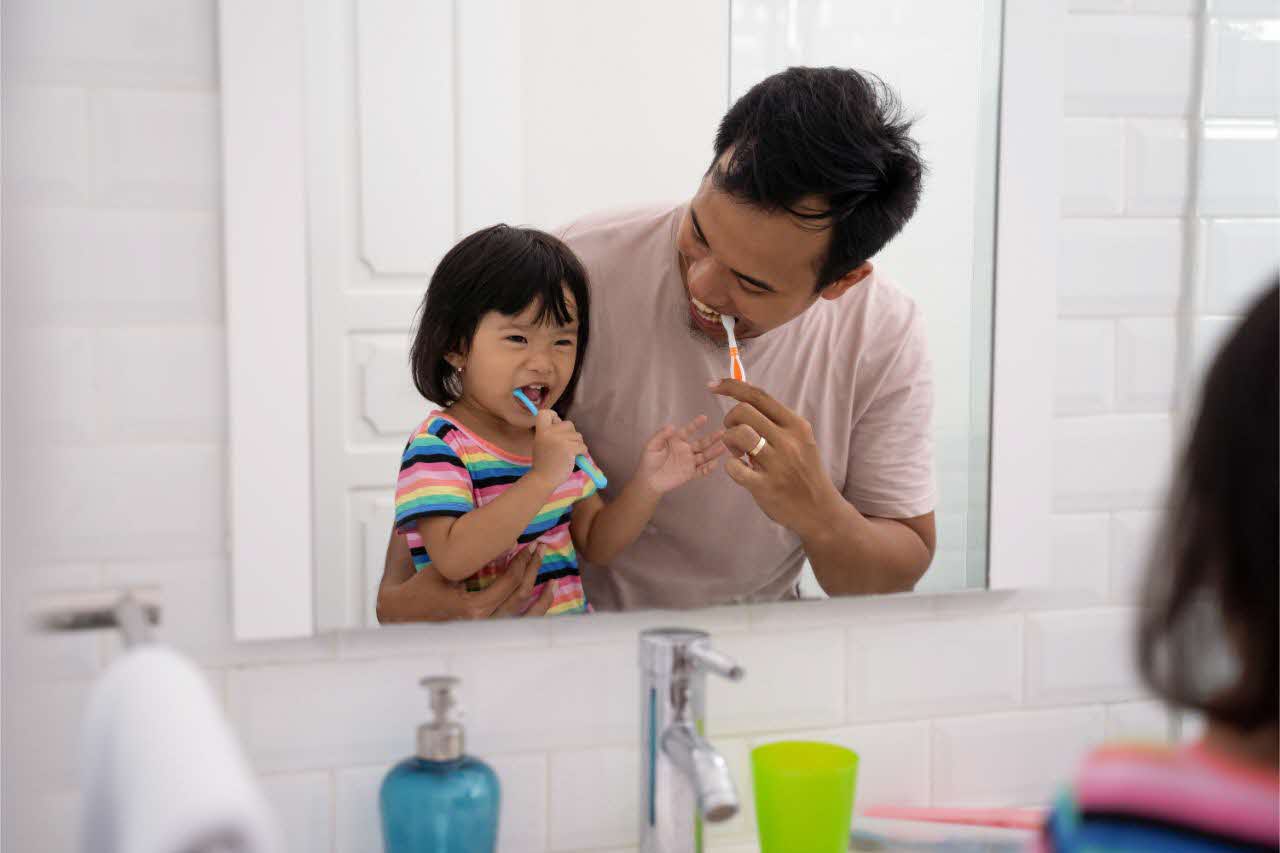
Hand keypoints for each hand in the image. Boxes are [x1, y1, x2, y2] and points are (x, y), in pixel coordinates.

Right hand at [377, 541, 552, 620]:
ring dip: (541, 596)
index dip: (521, 562)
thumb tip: (504, 538)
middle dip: (532, 570)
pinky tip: (545, 598)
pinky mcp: (486, 632)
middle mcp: (483, 624)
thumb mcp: (442, 569)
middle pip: (520, 596)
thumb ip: (471, 557)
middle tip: (540, 549)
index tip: (529, 544)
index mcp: (472, 609)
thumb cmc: (418, 589)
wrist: (400, 614)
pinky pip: (518, 624)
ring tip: (552, 578)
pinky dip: (535, 612)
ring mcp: (486, 631)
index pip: (508, 583)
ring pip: (525, 616)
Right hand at [531, 409, 587, 484]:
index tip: (555, 424)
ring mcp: (560, 440)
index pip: (545, 413)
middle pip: (569, 424)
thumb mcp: (541, 443)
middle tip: (564, 447)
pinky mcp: (569, 449)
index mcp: (541, 431)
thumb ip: (550, 433)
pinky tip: (573, 459)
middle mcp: (549, 433)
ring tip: (567, 455)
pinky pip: (583, 446)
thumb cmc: (544, 463)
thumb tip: (567, 425)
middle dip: (571, 434)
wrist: (543, 479)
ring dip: (576, 445)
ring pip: (578, 436)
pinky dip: (581, 453)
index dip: (554, 416)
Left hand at [636, 415, 725, 494]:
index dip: (696, 425)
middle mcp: (685, 450)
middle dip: (711, 438)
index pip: (688, 431)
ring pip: (704, 456)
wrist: (648, 481)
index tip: (704, 418)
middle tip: (722, 432)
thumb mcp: (651, 446)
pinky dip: (708, 468)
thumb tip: (672, 426)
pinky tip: (715, 463)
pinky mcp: (690, 473)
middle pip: (701, 443)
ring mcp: (689, 462)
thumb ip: (661, 435)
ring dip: (713, 452)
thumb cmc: (649, 461)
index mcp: (676, 440)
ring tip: (723, 447)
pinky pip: (701, 471)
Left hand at [710, 379, 845, 537]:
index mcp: (796, 425)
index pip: (759, 396)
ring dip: (728, 440)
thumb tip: (744, 398)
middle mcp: (788, 441)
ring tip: (737, 452)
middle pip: (744, 411)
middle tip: (733, 434)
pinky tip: (739, 469)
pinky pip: (734, 467)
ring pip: (739, 434)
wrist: (819, 509)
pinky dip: (730, 466)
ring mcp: (777, 463)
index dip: (732, 387)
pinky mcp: (765, 486)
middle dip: (730, 419)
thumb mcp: (800, 441)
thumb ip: (776, 422)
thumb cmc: (804, 471)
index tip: (713, 386)